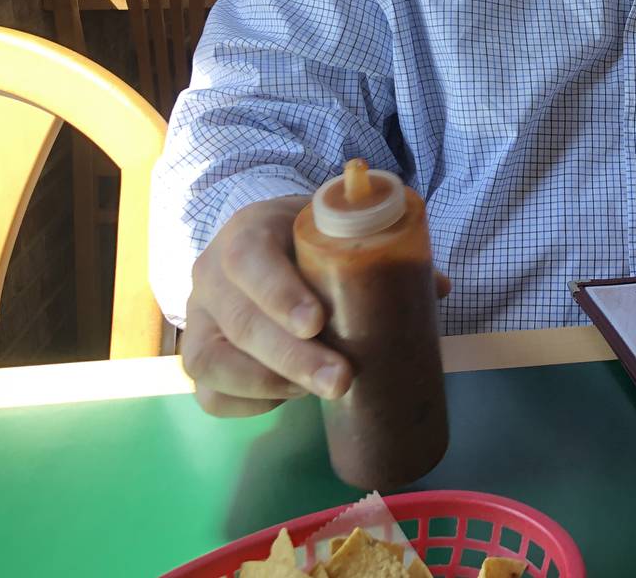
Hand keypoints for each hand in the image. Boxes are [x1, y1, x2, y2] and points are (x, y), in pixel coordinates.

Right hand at [182, 194, 451, 416]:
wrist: (262, 244)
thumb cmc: (305, 240)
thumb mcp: (333, 229)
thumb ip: (379, 251)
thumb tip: (437, 287)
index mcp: (247, 233)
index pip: (250, 260)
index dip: (280, 293)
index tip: (318, 322)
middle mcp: (211, 275)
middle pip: (240, 322)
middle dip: (292, 358)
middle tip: (342, 379)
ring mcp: (199, 319)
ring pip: (213, 363)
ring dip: (272, 385)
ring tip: (322, 391)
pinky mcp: (200, 357)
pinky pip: (211, 395)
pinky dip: (250, 405)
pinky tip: (290, 398)